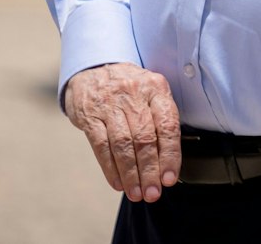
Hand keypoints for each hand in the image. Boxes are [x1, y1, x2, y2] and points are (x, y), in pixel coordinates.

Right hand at [65, 63, 181, 202]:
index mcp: (156, 88)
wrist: (93, 67)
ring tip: (136, 193)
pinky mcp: (90, 114)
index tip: (169, 179)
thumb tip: (168, 163)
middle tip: (153, 194)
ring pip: (123, 144)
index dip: (170, 155)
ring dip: (131, 174)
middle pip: (145, 138)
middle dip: (150, 171)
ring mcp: (110, 103)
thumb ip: (160, 120)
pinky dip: (110, 168)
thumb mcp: (150, 92)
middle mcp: (134, 93)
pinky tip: (118, 183)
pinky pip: (101, 145)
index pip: (167, 125)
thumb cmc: (129, 88)